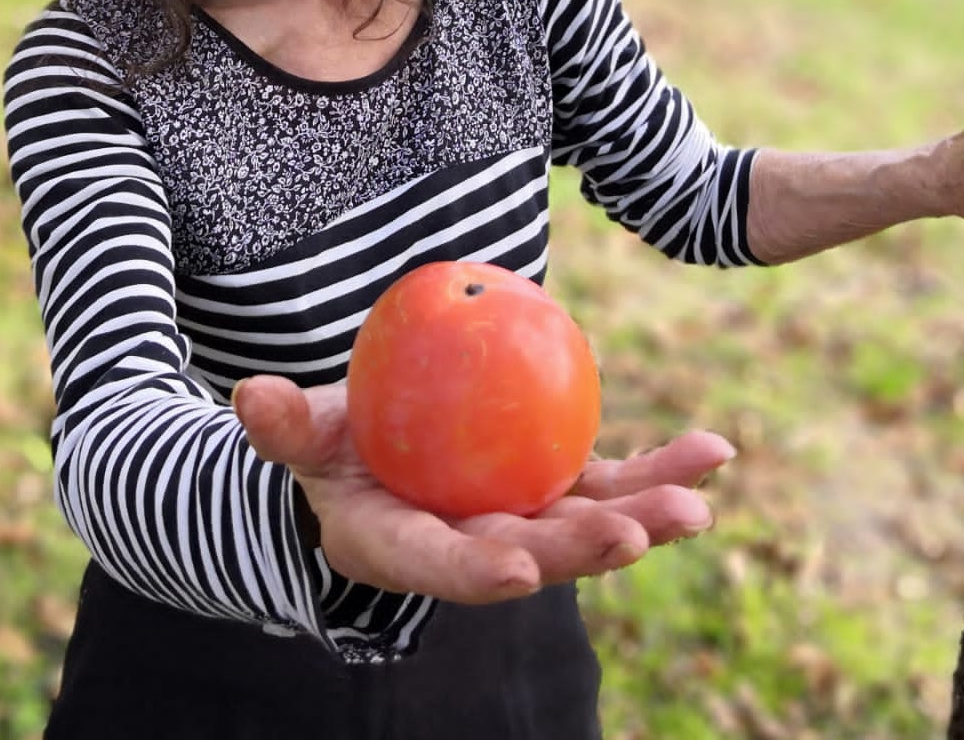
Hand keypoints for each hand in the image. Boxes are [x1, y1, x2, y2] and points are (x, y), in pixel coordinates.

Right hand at [233, 375, 731, 603]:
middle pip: (534, 554)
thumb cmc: (329, 448)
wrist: (375, 457)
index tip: (517, 567)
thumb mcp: (300, 436)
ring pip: (589, 523)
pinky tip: (714, 452)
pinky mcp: (556, 491)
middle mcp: (475, 548)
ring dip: (646, 513)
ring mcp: (524, 520)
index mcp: (406, 547)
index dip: (479, 570)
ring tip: (700, 498)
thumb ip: (282, 425)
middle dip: (587, 552)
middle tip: (638, 534)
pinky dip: (658, 470)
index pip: (443, 564)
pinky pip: (611, 481)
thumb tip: (249, 394)